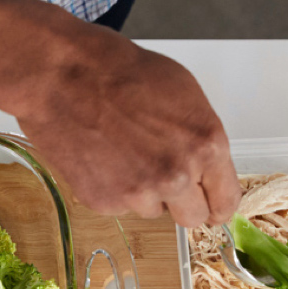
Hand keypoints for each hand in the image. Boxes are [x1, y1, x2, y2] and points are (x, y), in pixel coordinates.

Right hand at [0, 0, 240, 226]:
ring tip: (120, 152)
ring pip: (152, 209)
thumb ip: (199, 136)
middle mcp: (177, 175)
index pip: (226, 199)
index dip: (216, 202)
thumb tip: (203, 164)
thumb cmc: (117, 70)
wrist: (61, 75)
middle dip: (181, 202)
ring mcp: (139, 193)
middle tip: (160, 177)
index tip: (209, 204)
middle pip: (193, 218)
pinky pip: (118, 206)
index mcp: (207, 145)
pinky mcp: (104, 201)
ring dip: (142, 190)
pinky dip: (111, 188)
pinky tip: (99, 156)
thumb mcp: (182, 92)